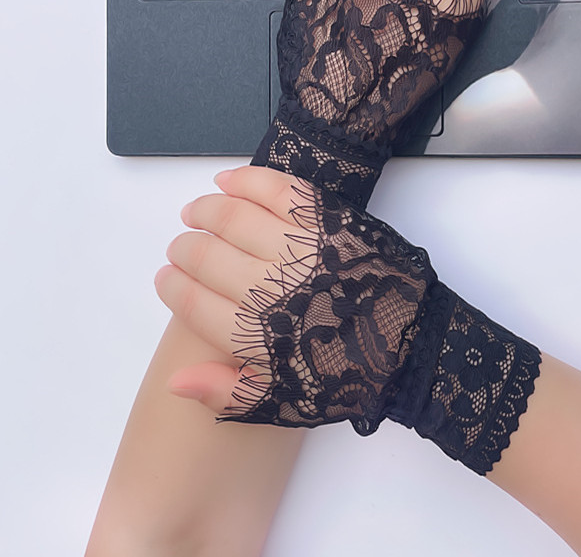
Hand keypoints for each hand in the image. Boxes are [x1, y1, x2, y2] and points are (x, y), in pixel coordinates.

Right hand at [156, 165, 540, 473]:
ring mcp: (301, 248)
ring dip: (205, 210)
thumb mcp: (286, 400)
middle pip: (206, 256)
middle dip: (185, 249)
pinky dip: (248, 180)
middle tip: (181, 245)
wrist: (415, 344)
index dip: (172, 287)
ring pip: (233, 217)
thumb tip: (175, 379)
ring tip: (195, 210)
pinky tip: (227, 180)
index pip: (192, 302)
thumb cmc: (350, 374)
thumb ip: (227, 390)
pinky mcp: (328, 219)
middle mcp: (272, 287)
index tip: (165, 277)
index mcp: (258, 335)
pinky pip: (278, 189)